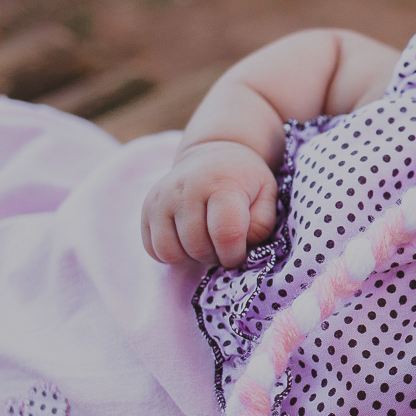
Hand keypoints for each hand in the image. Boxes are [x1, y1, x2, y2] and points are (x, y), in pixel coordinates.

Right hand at [141, 140, 277, 267]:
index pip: (226, 234)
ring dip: (192, 258)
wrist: (213, 157)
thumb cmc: (245, 182)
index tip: (240, 253)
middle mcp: (185, 188)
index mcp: (221, 184)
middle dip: (215, 257)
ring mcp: (161, 198)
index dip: (235, 254)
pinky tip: (189, 242)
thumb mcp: (267, 196)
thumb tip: (240, 246)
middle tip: (225, 247)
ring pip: (171, 252)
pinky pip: (154, 249)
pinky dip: (173, 255)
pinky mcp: (147, 209)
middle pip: (197, 247)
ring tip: (207, 244)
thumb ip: (261, 224)